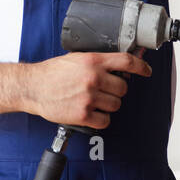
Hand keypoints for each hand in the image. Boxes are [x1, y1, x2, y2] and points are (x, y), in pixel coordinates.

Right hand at [23, 51, 152, 128]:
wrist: (33, 87)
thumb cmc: (52, 73)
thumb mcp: (76, 59)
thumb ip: (97, 62)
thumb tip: (118, 67)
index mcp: (93, 61)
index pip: (126, 61)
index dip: (141, 66)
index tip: (147, 70)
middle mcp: (93, 78)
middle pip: (123, 87)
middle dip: (116, 90)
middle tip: (104, 91)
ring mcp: (89, 97)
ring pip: (115, 105)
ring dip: (108, 105)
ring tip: (94, 101)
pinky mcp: (83, 114)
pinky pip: (105, 120)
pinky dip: (101, 119)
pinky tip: (91, 113)